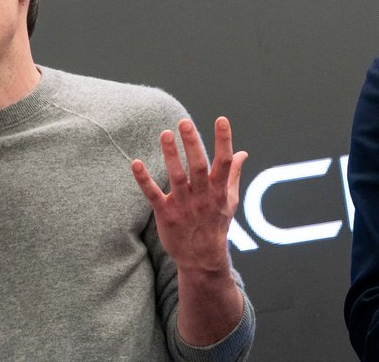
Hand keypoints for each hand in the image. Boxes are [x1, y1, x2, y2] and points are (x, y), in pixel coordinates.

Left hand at [131, 116, 246, 272]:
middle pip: (198, 166)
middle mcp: (203, 196)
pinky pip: (154, 195)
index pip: (224, 161)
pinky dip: (144, 180)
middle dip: (192, 143)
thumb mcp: (230, 200)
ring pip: (177, 177)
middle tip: (184, 122)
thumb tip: (243, 153)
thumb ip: (234, 174)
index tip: (221, 119)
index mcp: (219, 190)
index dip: (224, 140)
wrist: (202, 258)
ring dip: (171, 156)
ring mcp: (184, 205)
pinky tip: (135, 164)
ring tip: (165, 134)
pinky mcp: (166, 214)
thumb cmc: (216, 224)